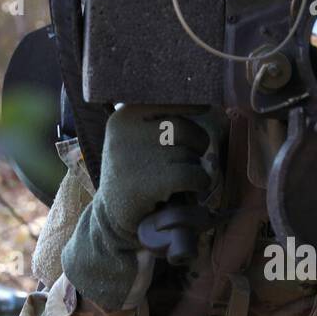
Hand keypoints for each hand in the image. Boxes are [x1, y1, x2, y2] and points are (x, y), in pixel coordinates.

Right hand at [94, 107, 208, 243]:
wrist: (112, 215)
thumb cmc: (134, 172)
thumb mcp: (135, 139)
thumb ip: (159, 120)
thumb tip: (205, 104)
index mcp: (124, 116)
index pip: (169, 100)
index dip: (192, 105)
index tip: (204, 110)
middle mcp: (127, 132)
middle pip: (183, 127)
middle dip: (196, 143)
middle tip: (190, 158)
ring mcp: (136, 157)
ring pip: (189, 153)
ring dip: (194, 167)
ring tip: (181, 178)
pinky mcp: (148, 183)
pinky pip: (192, 174)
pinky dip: (199, 182)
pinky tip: (191, 188)